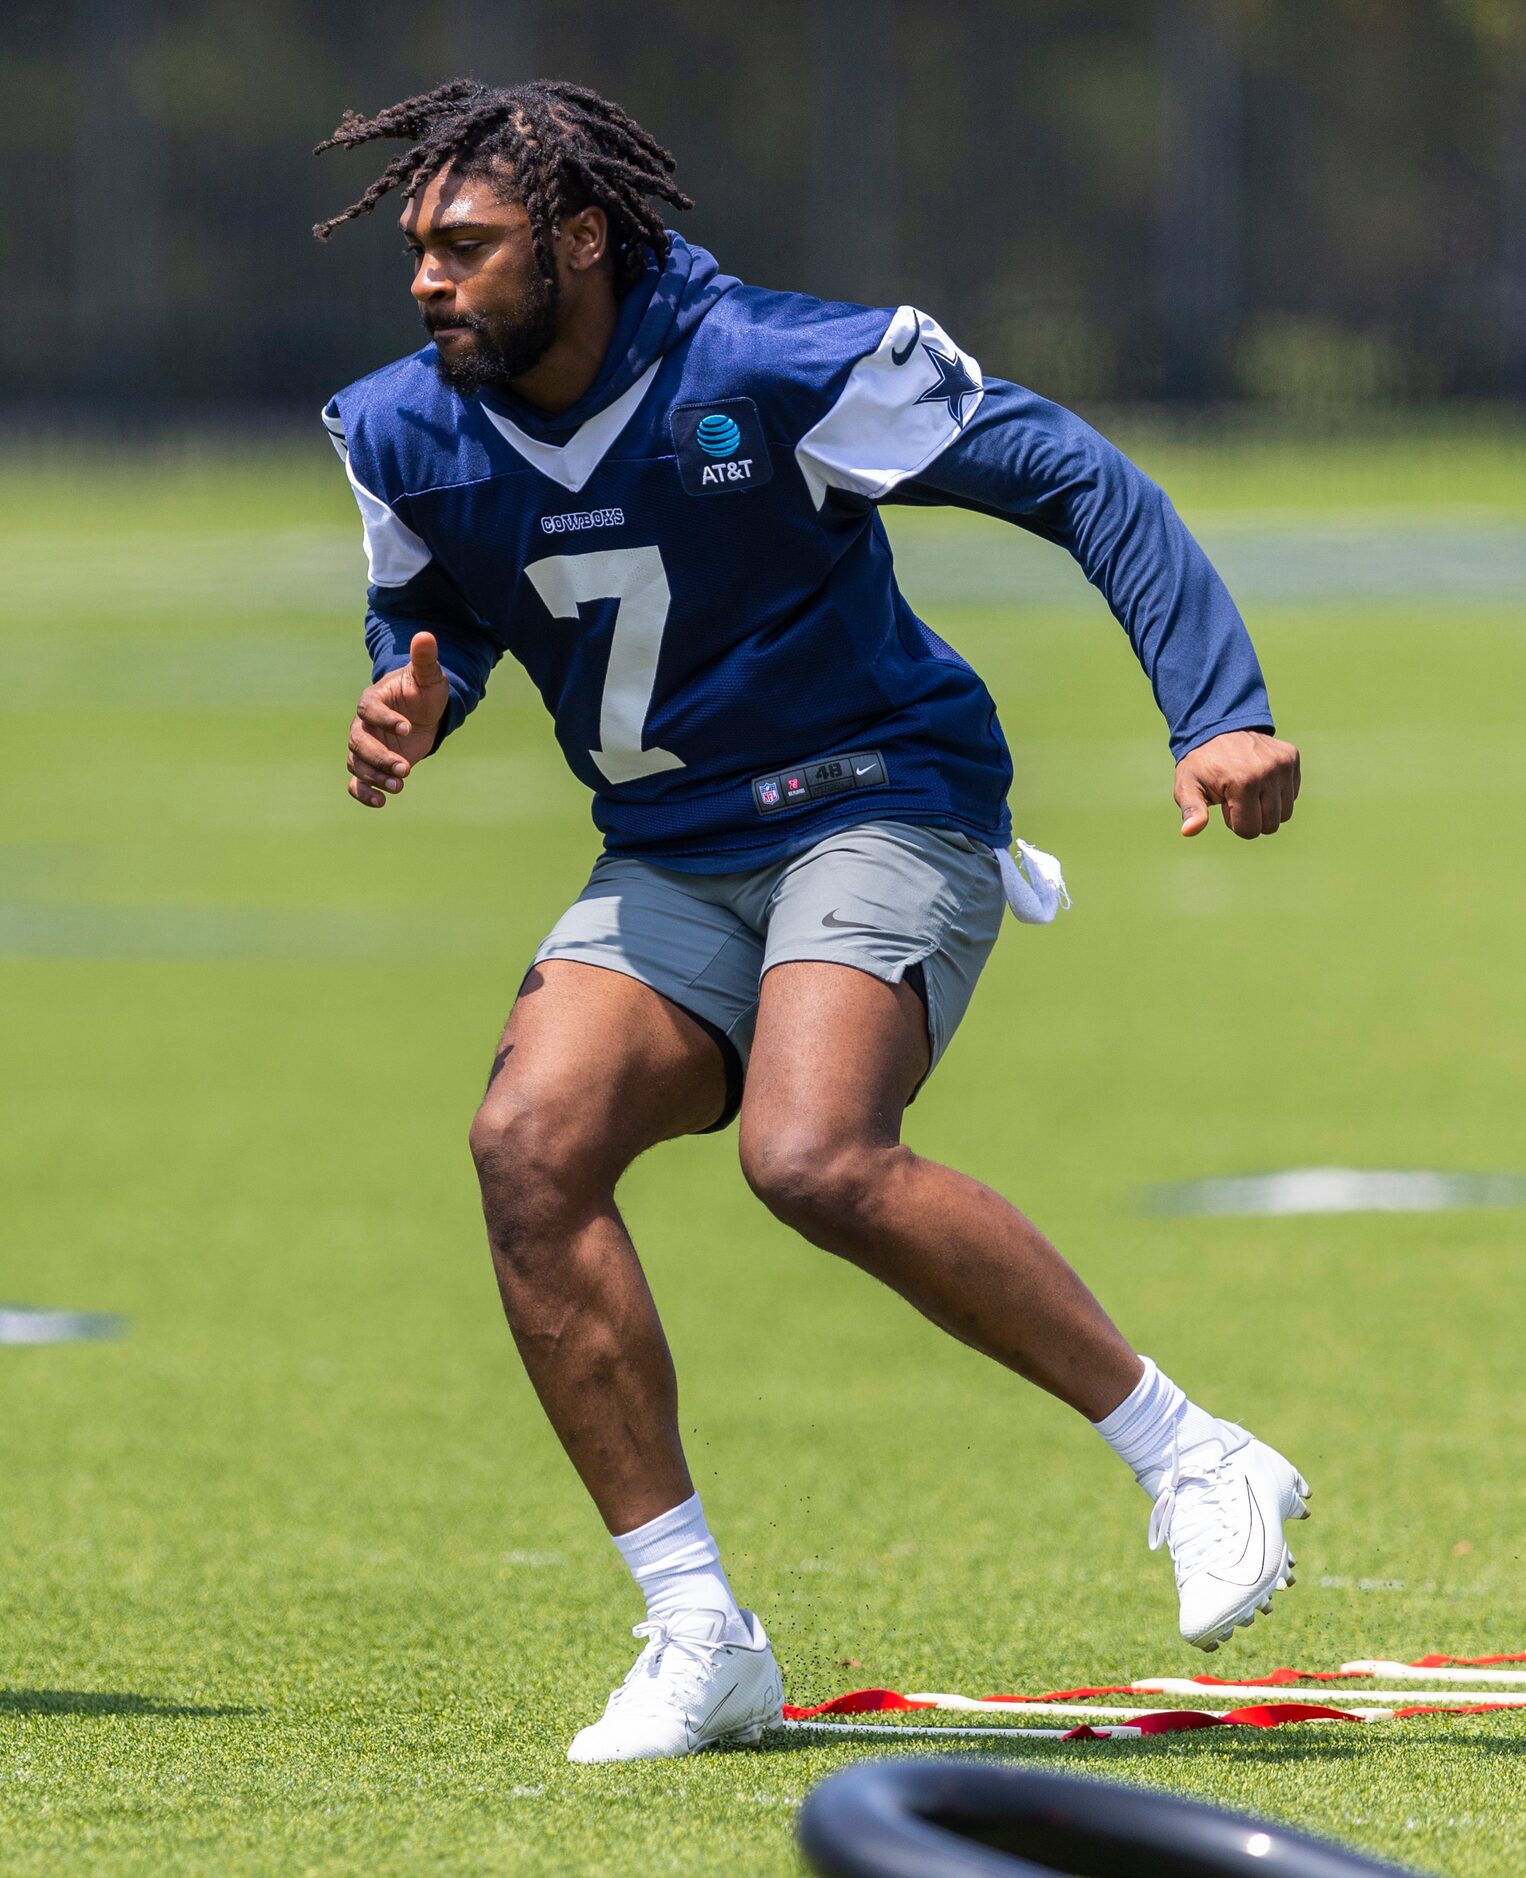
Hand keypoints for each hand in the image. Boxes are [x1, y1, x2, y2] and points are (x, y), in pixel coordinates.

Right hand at [346, 633, 449, 808]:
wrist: (421, 715)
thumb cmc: (423, 692)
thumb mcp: (428, 677)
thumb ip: (424, 660)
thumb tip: (426, 635)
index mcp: (373, 701)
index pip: (369, 710)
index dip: (385, 720)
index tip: (407, 727)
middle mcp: (363, 725)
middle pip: (359, 742)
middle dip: (380, 757)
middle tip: (405, 769)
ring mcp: (365, 746)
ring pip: (357, 764)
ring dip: (376, 777)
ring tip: (400, 785)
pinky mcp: (371, 766)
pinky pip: (357, 781)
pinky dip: (364, 793)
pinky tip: (381, 802)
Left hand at [1174, 729, 1300, 838]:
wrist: (1216, 727)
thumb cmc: (1201, 764)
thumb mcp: (1188, 786)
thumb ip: (1192, 810)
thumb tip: (1188, 831)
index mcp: (1242, 782)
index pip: (1249, 830)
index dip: (1234, 822)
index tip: (1224, 802)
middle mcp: (1268, 772)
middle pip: (1270, 825)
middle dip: (1251, 818)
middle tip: (1236, 796)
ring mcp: (1283, 764)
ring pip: (1284, 813)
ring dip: (1266, 808)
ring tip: (1248, 788)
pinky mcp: (1291, 757)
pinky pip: (1292, 794)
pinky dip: (1276, 793)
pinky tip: (1259, 778)